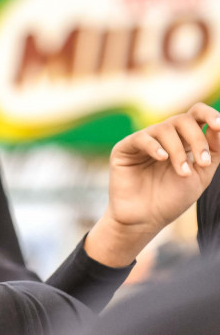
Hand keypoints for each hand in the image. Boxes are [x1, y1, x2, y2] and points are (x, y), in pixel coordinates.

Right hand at [88, 103, 219, 265]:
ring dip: (179, 150)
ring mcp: (144, 142)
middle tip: (203, 163)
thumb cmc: (172, 200)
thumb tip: (218, 127)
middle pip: (184, 119)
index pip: (197, 114)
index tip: (219, 127)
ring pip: (165, 128)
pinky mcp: (124, 149)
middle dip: (198, 139)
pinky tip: (162, 159)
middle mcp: (164, 137)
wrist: (145, 220)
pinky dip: (155, 147)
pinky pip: (141, 138)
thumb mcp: (202, 174)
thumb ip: (214, 150)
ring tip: (182, 173)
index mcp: (184, 139)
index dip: (210, 115)